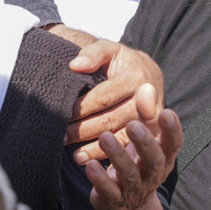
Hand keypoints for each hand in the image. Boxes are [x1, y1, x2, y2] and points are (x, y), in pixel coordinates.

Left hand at [67, 40, 163, 163]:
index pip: (103, 96)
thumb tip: (74, 65)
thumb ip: (93, 53)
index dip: (82, 107)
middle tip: (61, 135)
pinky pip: (126, 147)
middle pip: (110, 119)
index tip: (61, 114)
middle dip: (83, 129)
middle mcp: (146, 100)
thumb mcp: (110, 49)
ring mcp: (149, 119)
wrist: (148, 74)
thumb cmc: (121, 62)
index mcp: (135, 77)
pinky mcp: (150, 134)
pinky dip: (106, 155)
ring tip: (73, 154)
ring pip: (119, 137)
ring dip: (94, 147)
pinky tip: (87, 160)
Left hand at [85, 105, 181, 209]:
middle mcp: (151, 175)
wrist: (126, 208)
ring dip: (117, 155)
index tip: (167, 112)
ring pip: (129, 174)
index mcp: (162, 158)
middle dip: (145, 143)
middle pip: (154, 160)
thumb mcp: (143, 140)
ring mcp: (134, 189)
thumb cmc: (135, 163)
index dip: (172, 130)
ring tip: (105, 137)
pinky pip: (108, 191)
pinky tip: (90, 164)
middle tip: (134, 125)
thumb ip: (145, 115)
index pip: (174, 145)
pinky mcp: (114, 200)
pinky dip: (99, 178)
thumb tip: (145, 86)